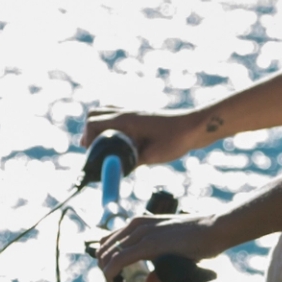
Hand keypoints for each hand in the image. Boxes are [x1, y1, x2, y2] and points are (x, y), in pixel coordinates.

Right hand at [81, 106, 201, 167]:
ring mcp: (132, 112)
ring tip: (102, 146)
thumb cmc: (174, 140)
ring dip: (98, 128)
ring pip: (104, 112)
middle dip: (89, 133)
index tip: (92, 155)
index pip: (93, 123)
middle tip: (94, 151)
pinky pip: (115, 114)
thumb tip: (114, 169)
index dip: (87, 139)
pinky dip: (109, 125)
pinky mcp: (139, 115)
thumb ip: (130, 162)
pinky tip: (118, 140)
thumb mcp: (151, 156)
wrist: (193, 127)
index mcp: (125, 120)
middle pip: (94, 115)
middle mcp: (125, 112)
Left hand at [91, 210, 226, 281]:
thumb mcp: (172, 254)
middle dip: (107, 275)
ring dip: (110, 279)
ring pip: (106, 258)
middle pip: (102, 252)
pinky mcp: (148, 244)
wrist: (215, 229)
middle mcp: (135, 226)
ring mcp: (141, 233)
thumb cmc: (200, 241)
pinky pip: (117, 262)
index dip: (108, 266)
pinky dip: (114, 278)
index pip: (108, 244)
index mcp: (139, 224)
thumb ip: (158, 265)